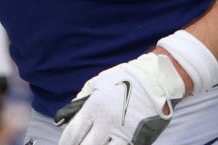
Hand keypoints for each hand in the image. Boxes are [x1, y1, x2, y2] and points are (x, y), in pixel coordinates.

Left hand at [55, 53, 184, 144]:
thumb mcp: (97, 84)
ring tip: (92, 144)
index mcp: (94, 107)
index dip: (66, 142)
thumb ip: (79, 101)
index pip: (74, 132)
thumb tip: (62, 119)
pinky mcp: (136, 140)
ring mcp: (122, 133)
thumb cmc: (124, 80)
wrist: (155, 81)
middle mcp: (107, 122)